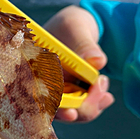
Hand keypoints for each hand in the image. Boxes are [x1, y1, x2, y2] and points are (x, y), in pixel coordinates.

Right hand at [44, 5, 114, 122]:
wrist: (79, 28)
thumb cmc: (70, 25)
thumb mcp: (76, 27)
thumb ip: (84, 44)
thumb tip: (98, 61)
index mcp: (33, 70)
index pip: (37, 97)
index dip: (52, 109)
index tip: (72, 114)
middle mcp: (41, 86)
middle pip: (54, 111)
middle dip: (78, 109)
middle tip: (102, 95)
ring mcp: (57, 93)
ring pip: (70, 112)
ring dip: (90, 106)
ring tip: (104, 83)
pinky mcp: (71, 96)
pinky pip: (81, 107)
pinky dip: (94, 104)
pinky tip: (106, 97)